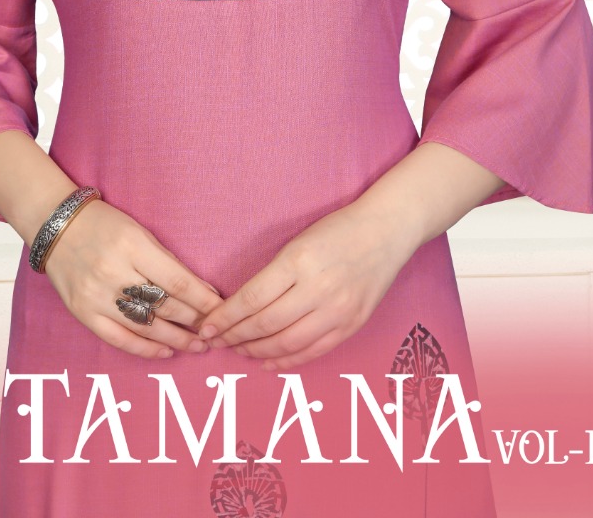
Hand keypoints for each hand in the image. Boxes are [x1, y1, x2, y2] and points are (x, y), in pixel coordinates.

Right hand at [43, 199, 224, 359]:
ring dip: (176, 339)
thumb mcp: (139, 232)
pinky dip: (145, 348)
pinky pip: (119, 338)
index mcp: (132, 246)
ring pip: (145, 327)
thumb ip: (167, 262)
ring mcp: (96, 296)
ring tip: (197, 345)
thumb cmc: (104, 224)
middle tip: (214, 331)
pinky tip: (166, 351)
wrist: (56, 225)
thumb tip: (202, 291)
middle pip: (163, 306)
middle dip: (194, 321)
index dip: (202, 299)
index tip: (221, 310)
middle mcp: (114, 273)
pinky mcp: (83, 313)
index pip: (177, 280)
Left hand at [195, 201, 417, 370]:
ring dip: (258, 352)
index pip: (252, 298)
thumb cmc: (337, 231)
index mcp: (298, 261)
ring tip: (239, 351)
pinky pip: (314, 351)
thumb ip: (273, 275)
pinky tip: (268, 363)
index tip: (207, 327)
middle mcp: (318, 288)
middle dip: (235, 336)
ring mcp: (337, 310)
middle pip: (266, 324)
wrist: (385, 232)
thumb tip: (240, 306)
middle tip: (217, 342)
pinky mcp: (352, 325)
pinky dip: (288, 361)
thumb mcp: (297, 242)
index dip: (226, 317)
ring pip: (288, 343)